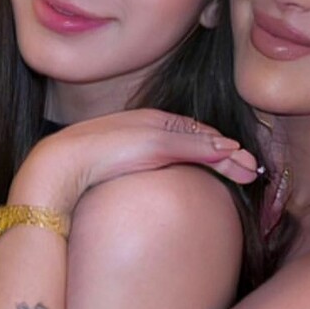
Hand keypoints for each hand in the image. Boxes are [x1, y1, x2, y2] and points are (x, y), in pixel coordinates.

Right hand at [8, 110, 260, 214]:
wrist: (57, 168)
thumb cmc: (80, 173)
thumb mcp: (118, 171)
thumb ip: (136, 169)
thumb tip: (162, 183)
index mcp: (143, 130)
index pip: (187, 137)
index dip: (212, 149)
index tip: (235, 165)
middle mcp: (151, 125)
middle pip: (200, 136)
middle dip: (228, 152)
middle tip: (252, 169)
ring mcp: (153, 131)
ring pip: (201, 139)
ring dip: (228, 154)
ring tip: (249, 168)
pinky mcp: (153, 142)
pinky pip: (192, 144)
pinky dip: (213, 150)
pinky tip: (230, 156)